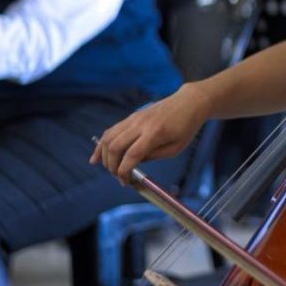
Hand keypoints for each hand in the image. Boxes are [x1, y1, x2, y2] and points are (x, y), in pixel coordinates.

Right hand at [90, 82, 210, 182]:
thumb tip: (133, 163)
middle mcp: (140, 124)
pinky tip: (96, 157)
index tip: (125, 182)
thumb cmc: (186, 127)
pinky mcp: (132, 117)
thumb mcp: (176, 148)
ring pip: (108, 137)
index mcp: (155, 133)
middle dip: (112, 166)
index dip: (124, 171)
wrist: (189, 103)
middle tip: (119, 177)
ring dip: (104, 156)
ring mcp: (134, 118)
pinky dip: (102, 144)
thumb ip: (154, 156)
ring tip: (109, 169)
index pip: (131, 155)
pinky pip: (112, 130)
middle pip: (114, 146)